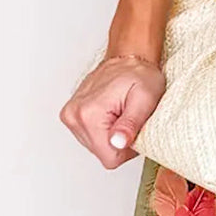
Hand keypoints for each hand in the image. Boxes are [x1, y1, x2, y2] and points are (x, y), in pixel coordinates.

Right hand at [59, 54, 165, 168]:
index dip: (127, 148)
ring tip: (119, 112)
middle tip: (127, 116)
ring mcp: (70, 116)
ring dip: (111, 134)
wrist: (128, 57)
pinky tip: (110, 112)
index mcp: (89, 114)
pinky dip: (103, 129)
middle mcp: (74, 116)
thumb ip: (131, 124)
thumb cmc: (139, 75)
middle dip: (119, 140)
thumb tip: (117, 143)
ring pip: (96, 147)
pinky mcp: (71, 116)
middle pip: (102, 153)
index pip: (110, 158)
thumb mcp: (145, 98)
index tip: (133, 128)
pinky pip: (91, 137)